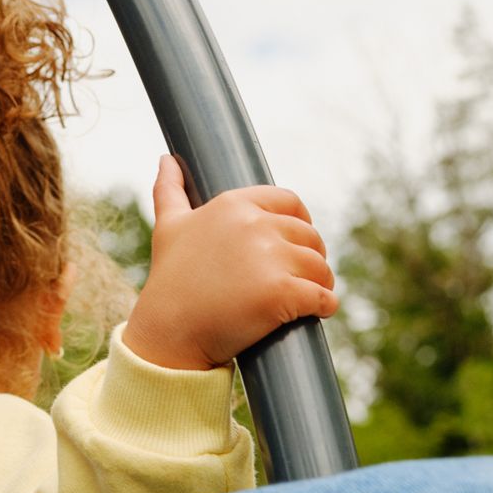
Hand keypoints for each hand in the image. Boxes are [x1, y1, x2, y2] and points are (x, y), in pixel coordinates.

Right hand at [120, 156, 337, 370]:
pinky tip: (316, 313)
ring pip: (320, 267)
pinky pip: (323, 297)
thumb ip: (169, 190)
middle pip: (310, 237)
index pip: (290, 202)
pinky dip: (325, 306)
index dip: (299, 223)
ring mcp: (270, 259)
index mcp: (234, 205)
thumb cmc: (170, 280)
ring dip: (320, 284)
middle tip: (299, 279)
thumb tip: (167, 159)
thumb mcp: (168, 227)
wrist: (167, 333)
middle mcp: (254, 225)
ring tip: (307, 298)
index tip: (293, 245)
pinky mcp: (282, 293)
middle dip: (309, 259)